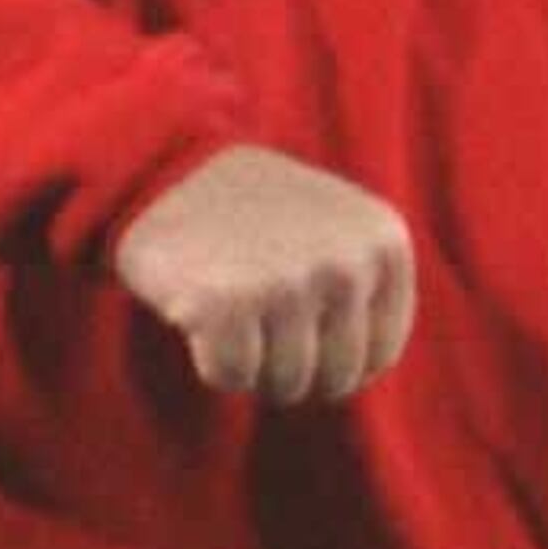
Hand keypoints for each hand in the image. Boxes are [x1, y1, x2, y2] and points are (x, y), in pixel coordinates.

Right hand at [111, 145, 417, 405]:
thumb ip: (369, 286)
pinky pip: (231, 377)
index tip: (298, 316)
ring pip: (287, 385)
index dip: (330, 354)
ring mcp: (288, 284)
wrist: (162, 163)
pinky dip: (209, 360)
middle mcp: (347, 263)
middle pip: (336, 379)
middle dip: (293, 366)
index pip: (379, 356)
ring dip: (252, 364)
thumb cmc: (254, 216)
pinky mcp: (226, 305)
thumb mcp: (338, 231)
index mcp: (385, 243)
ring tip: (232, 304)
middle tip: (257, 312)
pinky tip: (201, 310)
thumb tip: (372, 370)